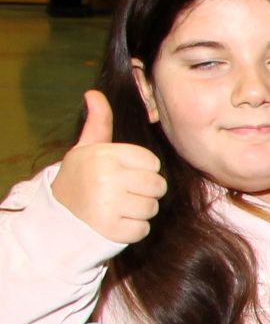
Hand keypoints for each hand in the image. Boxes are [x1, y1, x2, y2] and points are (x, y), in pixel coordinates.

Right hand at [50, 89, 164, 244]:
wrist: (57, 215)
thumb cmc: (79, 177)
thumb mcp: (87, 148)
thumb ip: (98, 123)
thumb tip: (94, 93)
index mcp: (104, 156)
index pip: (151, 162)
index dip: (143, 169)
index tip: (124, 174)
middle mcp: (107, 178)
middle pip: (157, 185)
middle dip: (146, 191)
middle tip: (124, 193)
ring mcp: (109, 205)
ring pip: (152, 207)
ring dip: (140, 210)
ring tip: (118, 207)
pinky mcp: (112, 230)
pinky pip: (143, 229)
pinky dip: (134, 228)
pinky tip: (116, 222)